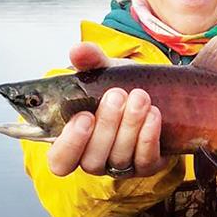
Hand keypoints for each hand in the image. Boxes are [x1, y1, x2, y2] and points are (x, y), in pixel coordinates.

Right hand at [47, 42, 167, 177]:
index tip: (84, 116)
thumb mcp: (105, 72)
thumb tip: (78, 50)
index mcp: (75, 141)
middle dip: (106, 125)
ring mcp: (121, 165)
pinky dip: (148, 137)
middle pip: (92, 159)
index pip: (60, 161)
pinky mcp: (147, 165)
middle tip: (117, 94)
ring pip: (120, 158)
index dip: (70, 144)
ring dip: (130, 126)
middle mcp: (95, 158)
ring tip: (139, 97)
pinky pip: (146, 160)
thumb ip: (90, 61)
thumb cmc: (121, 87)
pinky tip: (153, 114)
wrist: (156, 93)